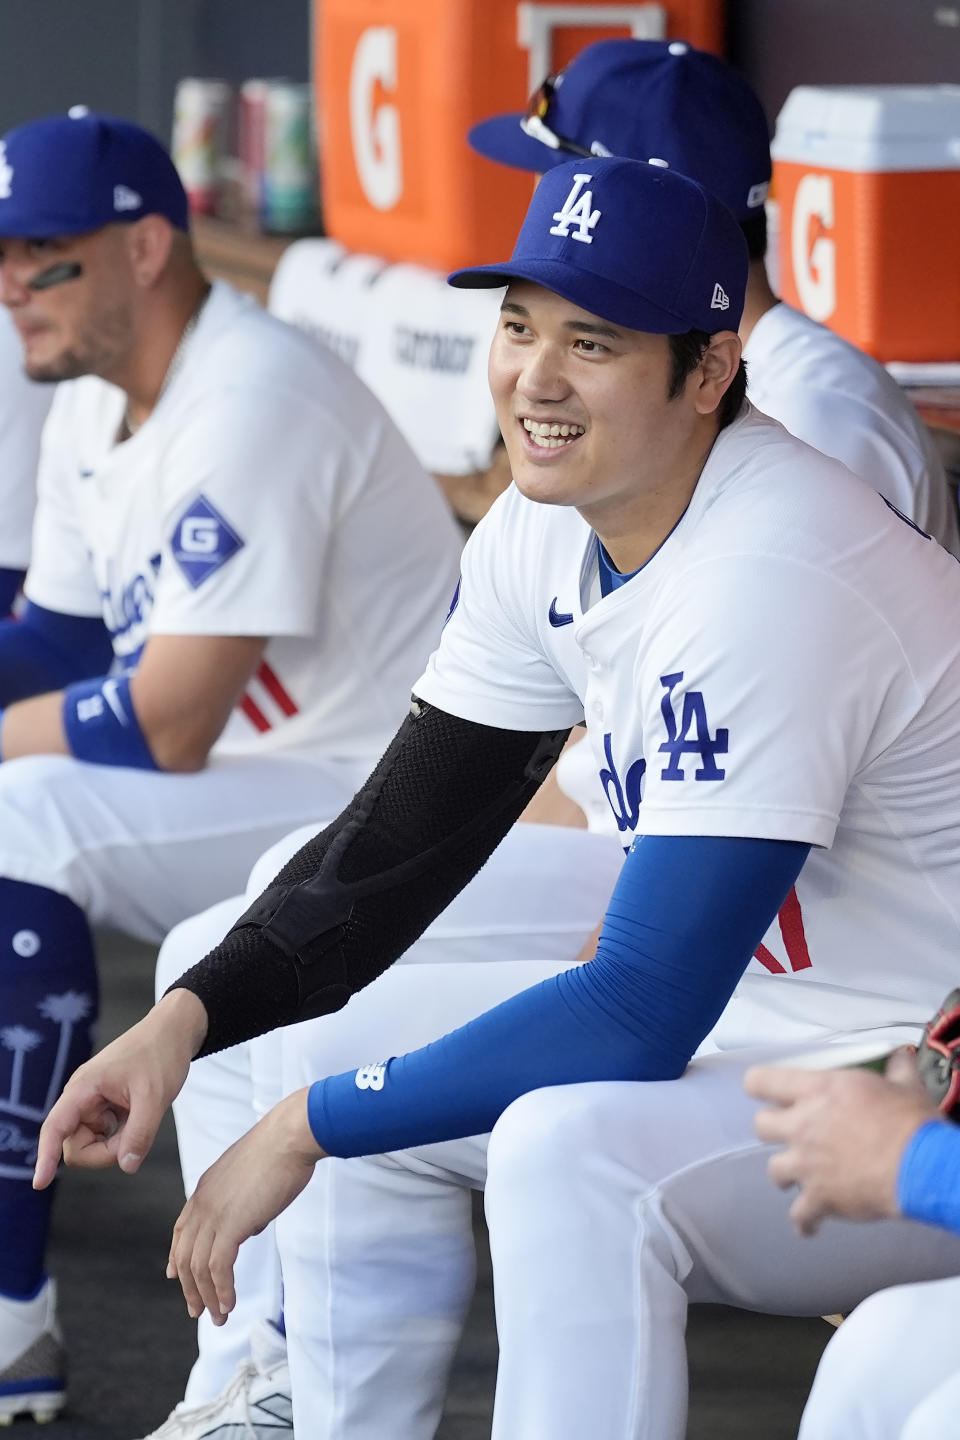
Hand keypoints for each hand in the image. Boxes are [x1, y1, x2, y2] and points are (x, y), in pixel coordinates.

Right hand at [33, 988, 207, 1187]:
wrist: (174, 1032)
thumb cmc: (161, 1054)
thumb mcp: (155, 1096)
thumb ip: (140, 1133)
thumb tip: (127, 1166)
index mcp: (84, 1088)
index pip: (55, 1127)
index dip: (45, 1156)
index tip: (39, 1183)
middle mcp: (82, 1097)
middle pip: (76, 1146)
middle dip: (105, 1151)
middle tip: (136, 1132)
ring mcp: (92, 1103)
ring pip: (92, 1144)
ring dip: (115, 1143)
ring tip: (140, 1118)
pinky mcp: (104, 1107)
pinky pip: (105, 1136)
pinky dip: (121, 1136)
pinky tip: (137, 1117)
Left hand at [168, 1088, 325, 1323]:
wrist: (290, 1136)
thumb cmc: (281, 1150)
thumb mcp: (252, 1177)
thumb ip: (243, 1203)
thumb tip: (249, 1227)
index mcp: (205, 1188)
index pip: (181, 1229)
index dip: (176, 1256)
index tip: (174, 1276)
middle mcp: (202, 1202)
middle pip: (185, 1255)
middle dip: (190, 1287)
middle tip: (198, 1310)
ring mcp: (213, 1213)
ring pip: (198, 1267)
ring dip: (207, 1296)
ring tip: (218, 1316)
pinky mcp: (231, 1224)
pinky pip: (218, 1267)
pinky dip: (222, 1290)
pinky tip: (229, 1303)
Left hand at [744, 1048, 939, 1235]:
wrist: (919, 1167)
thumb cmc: (911, 1122)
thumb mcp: (906, 1085)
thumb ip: (895, 1069)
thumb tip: (899, 1056)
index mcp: (818, 1091)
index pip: (763, 1081)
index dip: (760, 1086)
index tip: (765, 1092)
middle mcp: (803, 1125)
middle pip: (761, 1126)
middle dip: (774, 1130)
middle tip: (795, 1134)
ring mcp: (806, 1164)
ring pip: (773, 1170)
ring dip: (787, 1174)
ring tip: (803, 1177)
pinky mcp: (818, 1198)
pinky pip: (799, 1216)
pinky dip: (804, 1222)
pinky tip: (810, 1225)